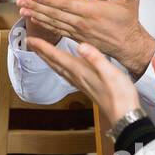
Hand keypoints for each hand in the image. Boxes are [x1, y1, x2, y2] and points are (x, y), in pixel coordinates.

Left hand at [18, 0, 154, 77]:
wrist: (129, 45)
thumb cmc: (128, 22)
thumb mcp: (131, 4)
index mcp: (92, 13)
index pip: (67, 5)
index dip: (50, 0)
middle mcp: (82, 23)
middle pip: (55, 14)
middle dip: (36, 7)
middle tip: (20, 1)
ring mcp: (78, 32)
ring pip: (53, 23)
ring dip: (37, 16)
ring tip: (21, 10)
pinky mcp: (77, 38)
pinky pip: (57, 30)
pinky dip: (45, 25)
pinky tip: (34, 20)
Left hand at [26, 38, 140, 129]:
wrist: (124, 115)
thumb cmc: (120, 94)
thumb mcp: (111, 73)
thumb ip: (96, 58)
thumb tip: (81, 45)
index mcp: (81, 72)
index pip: (57, 57)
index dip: (43, 47)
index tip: (30, 39)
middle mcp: (77, 78)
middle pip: (54, 63)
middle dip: (41, 52)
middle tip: (30, 42)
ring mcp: (80, 83)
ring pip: (59, 69)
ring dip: (48, 59)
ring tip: (40, 52)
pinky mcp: (86, 87)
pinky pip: (66, 74)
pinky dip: (59, 66)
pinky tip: (61, 66)